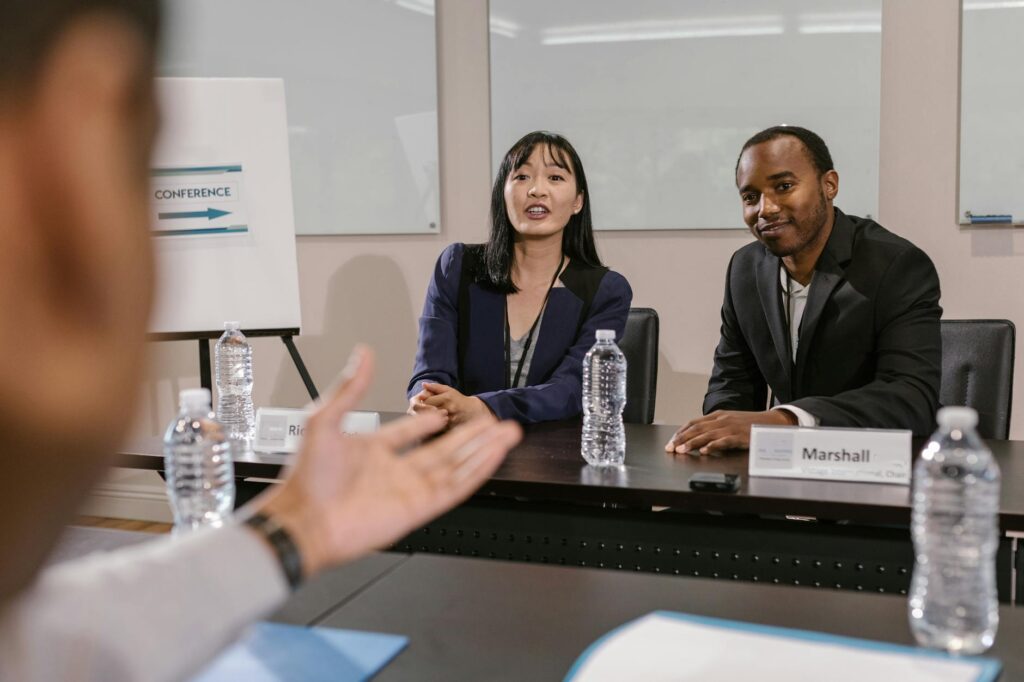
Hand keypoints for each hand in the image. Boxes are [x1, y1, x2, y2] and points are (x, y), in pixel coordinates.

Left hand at [255, 346, 520, 578]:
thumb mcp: (325, 420)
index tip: (440, 412)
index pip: (407, 433)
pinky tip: (493, 455)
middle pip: (444, 450)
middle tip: (493, 421)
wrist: (305, 521)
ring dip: (483, 450)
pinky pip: (456, 487)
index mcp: (372, 451)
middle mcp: (394, 470)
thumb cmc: (306, 479)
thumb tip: (363, 356)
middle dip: (471, 435)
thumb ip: (349, 389)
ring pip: (457, 466)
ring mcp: (409, 489)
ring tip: (507, 433)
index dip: (424, 422)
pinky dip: (477, 470)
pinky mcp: (419, 507)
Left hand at [421, 383, 493, 426]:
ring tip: (427, 416)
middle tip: (421, 410)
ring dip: (428, 419)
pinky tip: (434, 423)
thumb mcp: (448, 390)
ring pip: (432, 420)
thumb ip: (435, 387)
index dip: (422, 402)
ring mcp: (450, 419)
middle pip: (428, 411)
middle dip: (423, 411)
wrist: (473, 411)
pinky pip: (438, 427)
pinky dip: (434, 425)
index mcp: (446, 398)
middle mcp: (449, 408)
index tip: (421, 403)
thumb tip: (423, 384)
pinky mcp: (451, 428)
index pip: (427, 401)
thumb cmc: (458, 399)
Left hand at [664, 409, 796, 455]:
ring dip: (692, 443)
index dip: (681, 432)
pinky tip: (705, 452)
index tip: (671, 441)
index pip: (694, 422)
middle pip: (696, 429)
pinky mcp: (740, 436)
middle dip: (681, 439)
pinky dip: (713, 446)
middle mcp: (722, 420)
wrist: (772, 422)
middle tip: (670, 448)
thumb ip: (715, 427)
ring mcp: (730, 427)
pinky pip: (724, 442)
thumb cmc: (750, 424)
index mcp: (717, 416)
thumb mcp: (729, 421)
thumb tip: (698, 437)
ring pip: (707, 435)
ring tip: (681, 451)